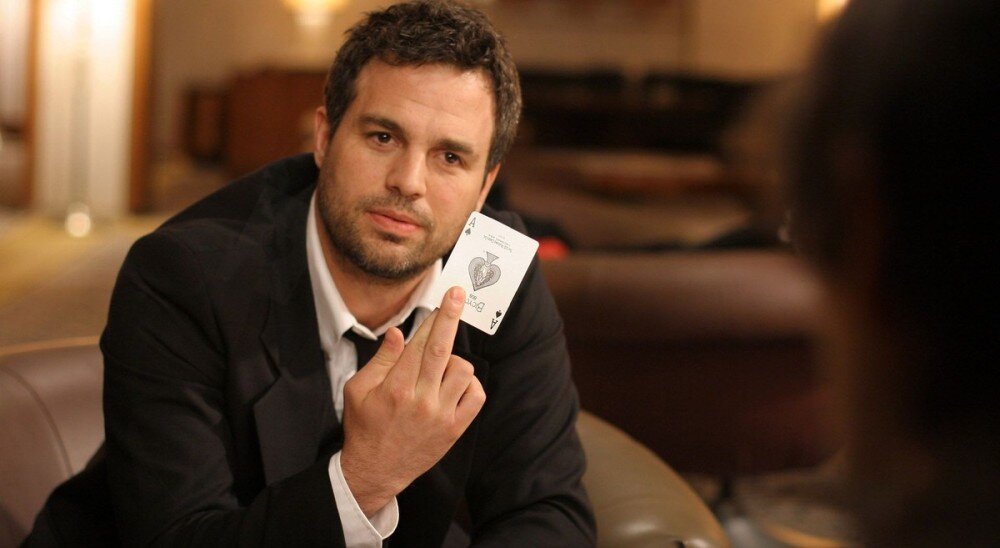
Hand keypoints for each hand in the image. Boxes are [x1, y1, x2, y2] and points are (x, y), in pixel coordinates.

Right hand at [340, 286, 485, 516]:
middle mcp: (421, 400)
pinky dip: (470, 384)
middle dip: (451, 317)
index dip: (434, 317)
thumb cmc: (364, 426)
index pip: (420, 343)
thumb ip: (381, 360)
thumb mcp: (358, 390)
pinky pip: (476, 397)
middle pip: (443, 349)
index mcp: (395, 388)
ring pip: (463, 371)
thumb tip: (399, 332)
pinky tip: (455, 384)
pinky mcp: (454, 429)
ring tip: (440, 368)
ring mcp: (441, 416)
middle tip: (459, 295)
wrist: (376, 470)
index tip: (446, 297)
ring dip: (455, 361)